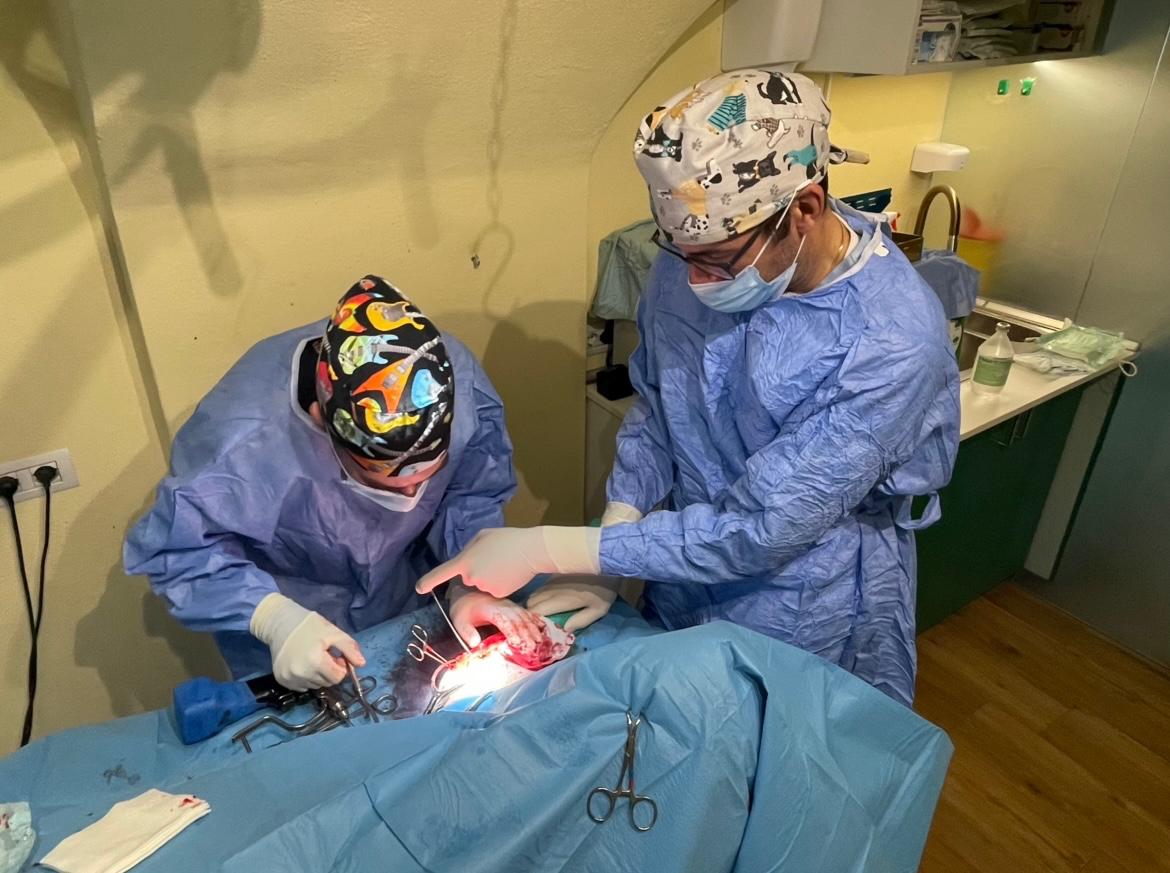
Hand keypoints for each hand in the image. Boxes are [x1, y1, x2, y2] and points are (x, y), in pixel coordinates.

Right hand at [250, 593, 364, 691]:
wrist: (280, 623)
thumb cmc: (309, 626)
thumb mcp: (333, 632)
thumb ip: (349, 648)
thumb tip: (361, 664)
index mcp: (315, 661)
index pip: (337, 677)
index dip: (340, 667)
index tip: (334, 656)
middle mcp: (300, 673)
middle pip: (326, 683)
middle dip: (329, 671)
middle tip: (323, 655)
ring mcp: (289, 678)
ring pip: (315, 685)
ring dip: (317, 675)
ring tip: (312, 658)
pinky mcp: (281, 680)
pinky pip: (302, 686)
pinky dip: (305, 678)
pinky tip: (302, 664)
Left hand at [416, 526, 600, 598]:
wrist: (532, 550)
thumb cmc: (507, 539)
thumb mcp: (483, 536)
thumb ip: (470, 549)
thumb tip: (467, 560)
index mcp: (465, 561)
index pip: (442, 573)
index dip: (428, 581)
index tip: (419, 589)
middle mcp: (471, 577)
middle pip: (468, 579)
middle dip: (476, 572)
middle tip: (494, 559)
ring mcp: (484, 588)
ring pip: (481, 586)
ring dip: (489, 579)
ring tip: (504, 565)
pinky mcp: (498, 595)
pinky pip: (493, 592)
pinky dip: (500, 586)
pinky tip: (510, 574)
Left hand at [448, 587, 546, 648]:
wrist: (465, 593)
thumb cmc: (464, 609)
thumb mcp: (459, 621)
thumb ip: (466, 632)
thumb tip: (474, 643)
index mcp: (491, 610)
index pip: (504, 621)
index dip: (511, 631)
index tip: (517, 643)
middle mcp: (503, 606)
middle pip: (518, 620)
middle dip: (526, 633)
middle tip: (533, 647)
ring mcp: (510, 605)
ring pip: (524, 616)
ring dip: (532, 628)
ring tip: (539, 640)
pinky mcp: (513, 606)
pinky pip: (526, 613)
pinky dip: (534, 620)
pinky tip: (541, 627)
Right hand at [527, 575, 619, 632]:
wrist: (605, 560)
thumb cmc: (604, 587)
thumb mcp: (599, 609)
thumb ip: (581, 621)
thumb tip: (565, 629)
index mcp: (560, 600)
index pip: (536, 611)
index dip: (533, 621)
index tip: (537, 629)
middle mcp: (551, 589)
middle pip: (530, 603)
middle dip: (532, 614)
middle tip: (540, 622)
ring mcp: (551, 580)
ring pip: (533, 594)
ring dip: (535, 604)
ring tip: (543, 612)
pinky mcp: (554, 574)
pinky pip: (540, 587)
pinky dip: (539, 596)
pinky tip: (549, 600)